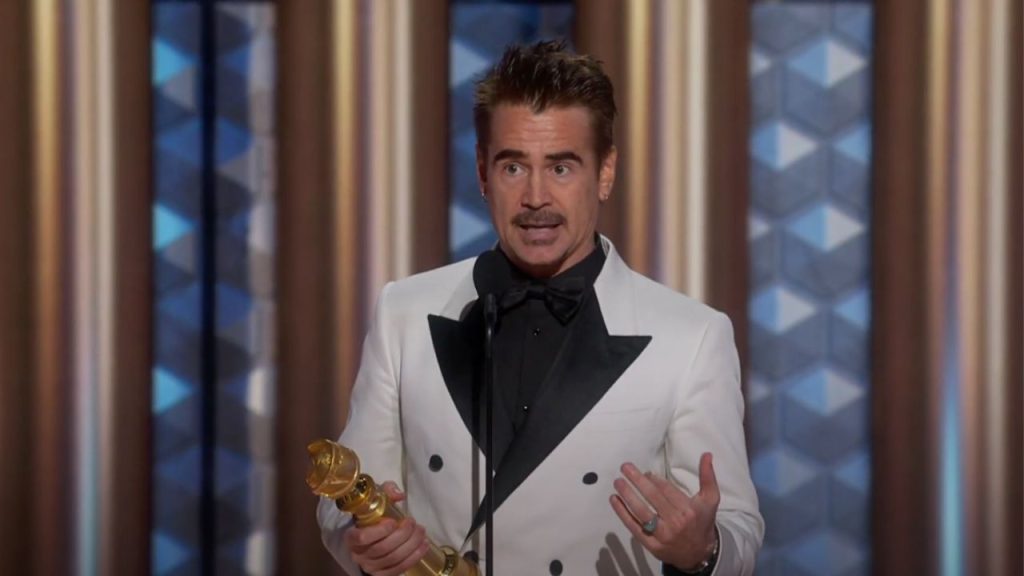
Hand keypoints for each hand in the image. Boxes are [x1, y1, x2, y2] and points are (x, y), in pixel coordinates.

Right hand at [345, 482, 429, 575]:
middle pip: (383, 548)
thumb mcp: (376, 500)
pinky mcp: (383, 574)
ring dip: (411, 544)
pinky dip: (414, 557)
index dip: (379, 531)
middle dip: (402, 534)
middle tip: (413, 522)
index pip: (362, 537)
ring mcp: (370, 567)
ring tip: (421, 531)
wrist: (369, 537)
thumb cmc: (372, 517)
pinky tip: (424, 545)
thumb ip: (386, 492)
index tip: (393, 521)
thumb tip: (399, 495)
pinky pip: (399, 568)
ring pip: (393, 558)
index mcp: (351, 537)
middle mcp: (358, 555)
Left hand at [610, 453, 719, 569]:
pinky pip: (634, 527)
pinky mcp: (652, 545)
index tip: (646, 472)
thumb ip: (708, 476)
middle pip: (652, 498)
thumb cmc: (702, 521)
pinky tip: (615, 500)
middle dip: (637, 480)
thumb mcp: (710, 499)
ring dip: (627, 495)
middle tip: (625, 467)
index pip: (666, 490)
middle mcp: (675, 523)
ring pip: (641, 512)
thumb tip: (707, 455)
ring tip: (618, 482)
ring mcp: (662, 535)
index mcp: (688, 510)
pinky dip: (622, 513)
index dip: (654, 479)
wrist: (698, 553)